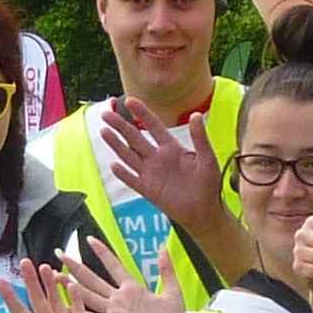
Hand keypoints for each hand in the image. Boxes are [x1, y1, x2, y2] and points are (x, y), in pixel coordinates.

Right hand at [62, 235, 186, 312]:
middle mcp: (119, 299)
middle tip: (59, 253)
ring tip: (54, 274)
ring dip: (71, 285)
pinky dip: (79, 309)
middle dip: (75, 266)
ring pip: (88, 294)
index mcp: (132, 289)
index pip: (113, 265)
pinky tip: (65, 303)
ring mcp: (115, 312)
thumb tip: (163, 248)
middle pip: (92, 278)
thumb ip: (166, 270)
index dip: (101, 252)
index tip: (89, 238)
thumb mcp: (173, 291)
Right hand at [93, 97, 223, 228]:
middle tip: (106, 114)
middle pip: (135, 138)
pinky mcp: (148, 190)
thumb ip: (200, 138)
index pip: (153, 126)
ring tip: (103, 131)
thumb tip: (195, 114)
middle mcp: (157, 158)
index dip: (142, 113)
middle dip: (121, 126)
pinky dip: (123, 174)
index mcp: (171, 148)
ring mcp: (151, 174)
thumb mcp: (207, 158)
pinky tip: (113, 165)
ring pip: (129, 156)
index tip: (129, 101)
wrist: (204, 211)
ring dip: (116, 144)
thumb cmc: (208, 184)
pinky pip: (132, 180)